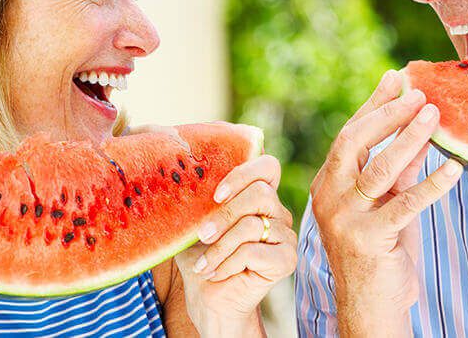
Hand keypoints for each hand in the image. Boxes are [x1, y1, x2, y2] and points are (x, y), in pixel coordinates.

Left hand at [173, 154, 295, 336]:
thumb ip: (197, 201)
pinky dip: (228, 263)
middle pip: (260, 193)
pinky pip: (253, 251)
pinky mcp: (286, 259)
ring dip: (220, 247)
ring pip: (251, 225)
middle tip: (202, 234)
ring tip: (203, 264)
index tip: (216, 195)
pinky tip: (217, 273)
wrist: (210, 300)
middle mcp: (277, 213)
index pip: (267, 167)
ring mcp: (285, 236)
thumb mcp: (194, 226)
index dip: (244, 173)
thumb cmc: (203, 259)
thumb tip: (181, 181)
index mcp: (259, 197)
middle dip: (224, 215)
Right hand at [309, 69, 461, 337]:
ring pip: (379, 168)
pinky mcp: (367, 239)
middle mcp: (329, 197)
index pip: (350, 134)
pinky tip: (455, 167)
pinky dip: (433, 184)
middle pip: (356, 143)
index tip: (396, 78)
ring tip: (436, 116)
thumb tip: (419, 130)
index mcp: (328, 184)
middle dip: (390, 115)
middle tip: (420, 94)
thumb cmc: (380, 254)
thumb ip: (397, 172)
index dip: (374, 104)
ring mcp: (344, 218)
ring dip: (410, 139)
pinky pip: (405, 204)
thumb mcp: (386, 205)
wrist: (370, 308)